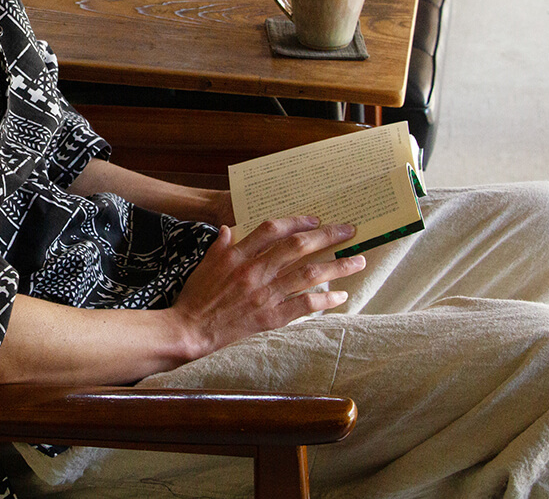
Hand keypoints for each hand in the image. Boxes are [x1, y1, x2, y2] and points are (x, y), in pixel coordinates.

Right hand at [170, 215, 365, 360]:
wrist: (190, 329)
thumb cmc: (195, 296)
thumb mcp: (204, 263)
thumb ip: (221, 244)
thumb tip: (230, 228)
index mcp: (238, 254)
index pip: (272, 229)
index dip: (297, 221)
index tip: (315, 220)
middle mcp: (254, 271)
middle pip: (298, 247)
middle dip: (327, 236)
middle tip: (349, 231)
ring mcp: (265, 294)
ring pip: (309, 274)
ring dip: (337, 266)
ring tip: (357, 260)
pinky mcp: (270, 317)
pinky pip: (304, 305)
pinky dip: (325, 299)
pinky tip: (341, 296)